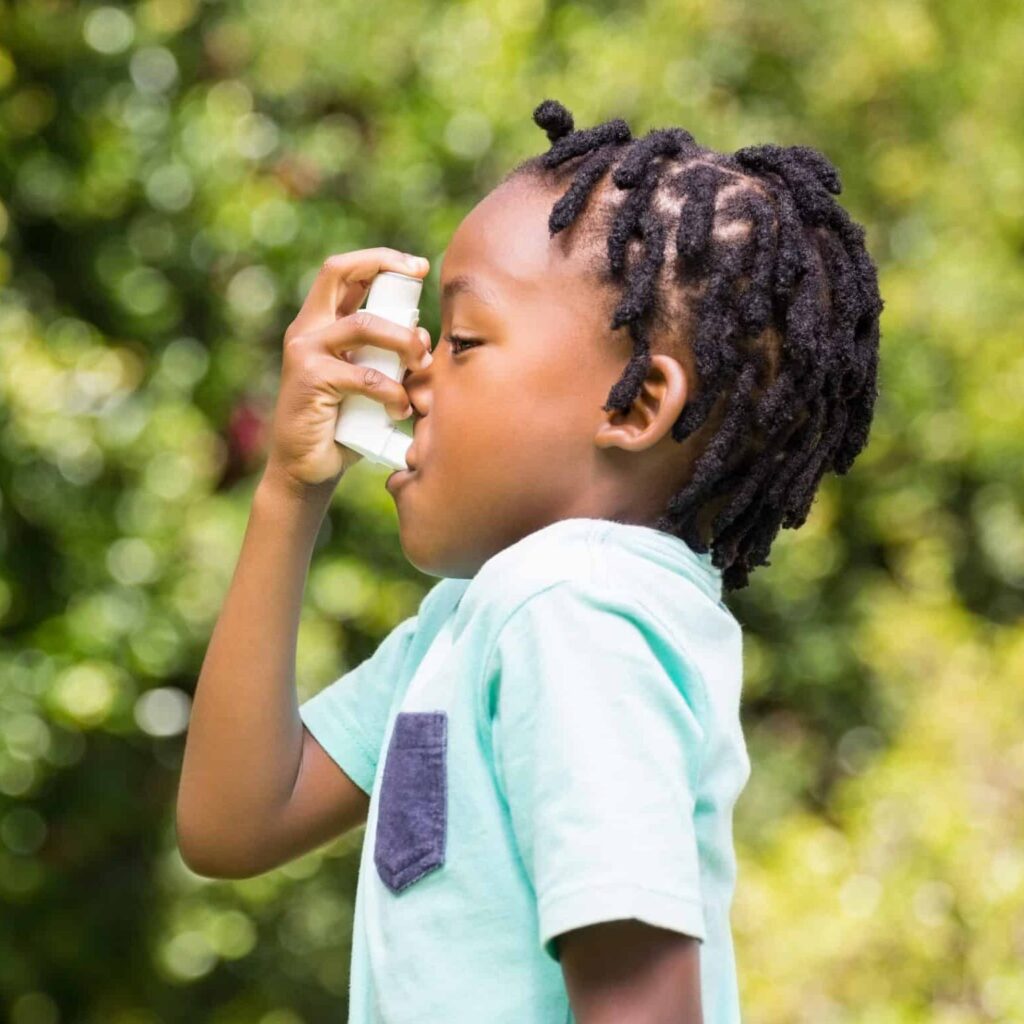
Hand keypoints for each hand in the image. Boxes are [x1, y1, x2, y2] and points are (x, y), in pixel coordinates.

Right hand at [263, 247, 432, 496]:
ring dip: (403, 340)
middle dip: (384, 267)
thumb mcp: (369, 383)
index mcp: (320, 325)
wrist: (308, 470)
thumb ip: (388, 357)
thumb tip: (424, 336)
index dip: (380, 259)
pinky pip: (364, 375)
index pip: (344, 273)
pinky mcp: (310, 380)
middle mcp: (307, 330)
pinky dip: (392, 391)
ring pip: (364, 324)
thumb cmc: (343, 427)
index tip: (418, 266)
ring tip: (422, 363)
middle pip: (339, 272)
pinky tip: (401, 409)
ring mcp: (305, 352)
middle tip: (420, 279)